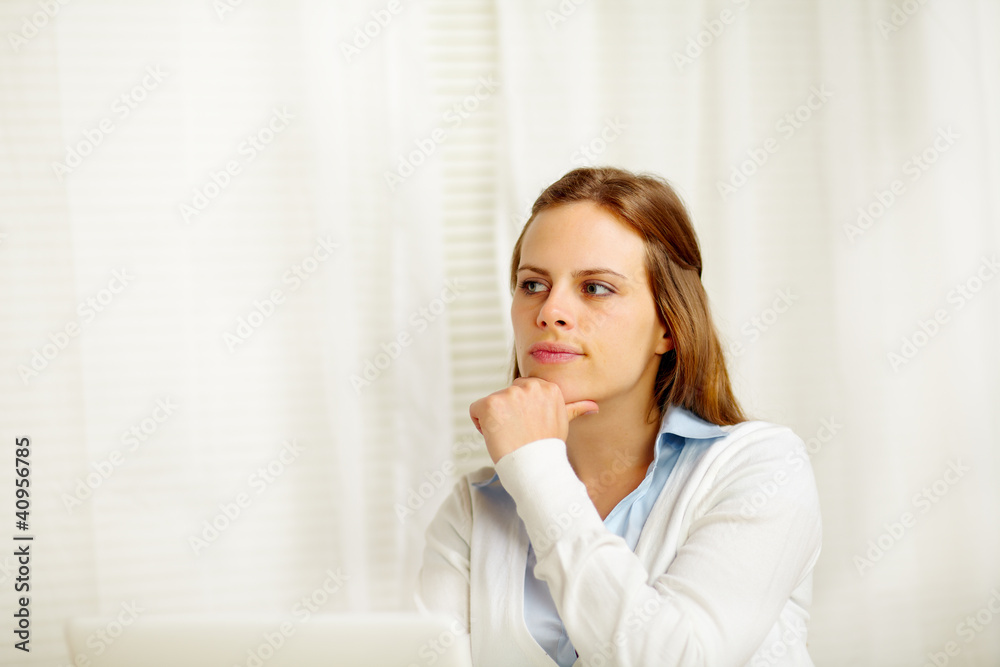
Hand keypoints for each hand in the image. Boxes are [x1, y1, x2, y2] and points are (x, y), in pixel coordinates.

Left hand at [469, 377, 598, 463]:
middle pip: (506, 395)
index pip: (523, 390)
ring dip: (495, 420)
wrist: (535, 469)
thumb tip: (594, 407)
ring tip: (510, 436)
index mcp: (548, 387)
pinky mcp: (490, 404)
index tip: (529, 427)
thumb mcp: (562, 423)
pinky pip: (475, 410)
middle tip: (520, 433)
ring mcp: (509, 394)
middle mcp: (529, 386)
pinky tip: (496, 436)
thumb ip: (575, 408)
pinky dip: (479, 425)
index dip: (522, 411)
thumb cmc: (546, 449)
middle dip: (509, 413)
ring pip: (491, 404)